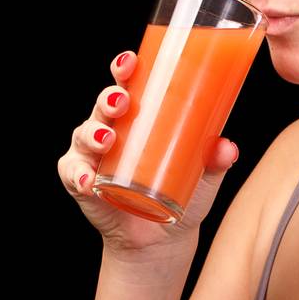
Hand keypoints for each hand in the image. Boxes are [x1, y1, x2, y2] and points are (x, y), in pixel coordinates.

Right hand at [60, 49, 240, 255]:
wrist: (161, 238)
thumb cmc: (180, 193)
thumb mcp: (203, 176)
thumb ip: (214, 160)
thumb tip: (226, 147)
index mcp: (138, 116)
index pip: (128, 84)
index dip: (125, 68)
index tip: (131, 61)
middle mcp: (111, 127)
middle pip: (104, 103)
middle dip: (109, 98)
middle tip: (123, 102)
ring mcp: (92, 154)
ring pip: (85, 134)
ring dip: (93, 134)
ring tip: (107, 140)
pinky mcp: (80, 182)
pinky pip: (72, 174)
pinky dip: (77, 176)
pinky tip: (88, 180)